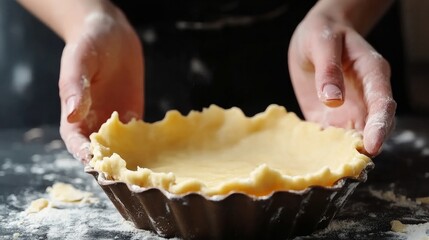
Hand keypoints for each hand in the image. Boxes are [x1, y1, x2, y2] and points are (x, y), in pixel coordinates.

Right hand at [59, 7, 143, 162]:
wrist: (112, 34)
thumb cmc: (89, 44)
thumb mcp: (79, 61)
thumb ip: (74, 87)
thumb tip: (71, 114)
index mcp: (74, 116)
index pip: (76, 143)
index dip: (85, 155)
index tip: (97, 164)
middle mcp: (94, 124)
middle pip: (101, 153)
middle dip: (113, 167)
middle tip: (128, 177)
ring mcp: (115, 123)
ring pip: (121, 149)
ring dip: (132, 161)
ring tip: (148, 173)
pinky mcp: (133, 118)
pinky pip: (139, 137)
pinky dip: (148, 147)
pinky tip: (162, 154)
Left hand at [288, 12, 395, 155]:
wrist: (313, 37)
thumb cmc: (323, 33)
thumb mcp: (323, 43)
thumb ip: (329, 70)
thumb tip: (333, 100)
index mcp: (372, 74)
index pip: (382, 104)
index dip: (379, 126)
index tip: (372, 146)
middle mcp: (364, 97)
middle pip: (372, 128)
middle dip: (363, 149)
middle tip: (349, 168)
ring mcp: (348, 109)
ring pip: (352, 138)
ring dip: (343, 154)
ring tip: (329, 172)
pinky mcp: (329, 117)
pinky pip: (329, 137)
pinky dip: (323, 149)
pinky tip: (311, 160)